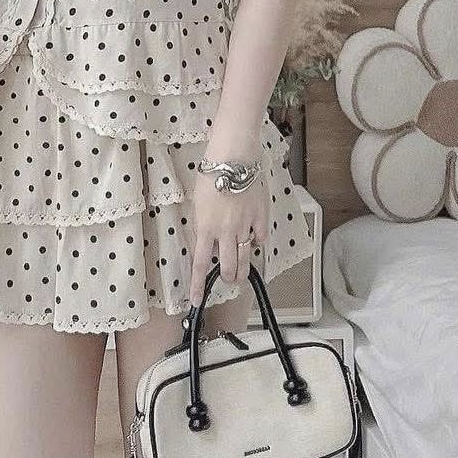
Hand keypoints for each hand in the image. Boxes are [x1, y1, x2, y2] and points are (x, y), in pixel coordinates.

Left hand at [186, 169, 269, 308]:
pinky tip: (254, 241)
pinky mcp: (261, 217)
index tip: (196, 300)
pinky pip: (260, 238)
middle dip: (228, 278)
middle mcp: (225, 232)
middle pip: (227, 266)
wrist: (234, 158)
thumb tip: (205, 238)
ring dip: (242, 269)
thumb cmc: (211, 174)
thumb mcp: (197, 202)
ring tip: (241, 274)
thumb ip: (202, 224)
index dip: (198, 285)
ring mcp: (245, 226)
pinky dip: (256, 242)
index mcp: (205, 228)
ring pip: (245, 258)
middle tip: (228, 280)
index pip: (199, 264)